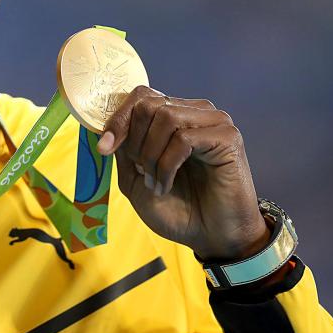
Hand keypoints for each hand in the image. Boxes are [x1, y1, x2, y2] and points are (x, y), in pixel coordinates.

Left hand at [97, 85, 269, 261]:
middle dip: (134, 141)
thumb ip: (123, 150)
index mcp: (173, 117)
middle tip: (140, 172)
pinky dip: (167, 165)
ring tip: (154, 182)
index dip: (118, 119)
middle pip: (149, 104)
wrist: (211, 237)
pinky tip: (166, 185)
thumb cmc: (177, 210)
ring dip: (150, 155)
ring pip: (166, 117)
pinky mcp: (228, 137)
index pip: (141, 96)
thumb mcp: (136, 179)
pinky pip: (184, 138)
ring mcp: (213, 122)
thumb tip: (108, 129)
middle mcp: (193, 113)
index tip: (105, 148)